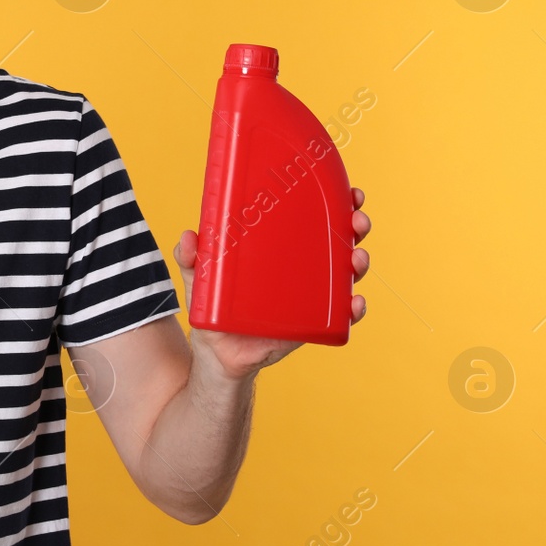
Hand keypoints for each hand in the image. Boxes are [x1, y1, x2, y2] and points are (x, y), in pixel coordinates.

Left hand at [172, 186, 371, 380]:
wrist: (217, 353)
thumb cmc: (213, 307)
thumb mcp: (199, 277)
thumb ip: (191, 258)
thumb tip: (187, 238)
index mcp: (281, 248)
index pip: (314, 219)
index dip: (337, 203)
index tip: (351, 192)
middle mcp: (302, 268)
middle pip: (338, 241)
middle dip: (355, 227)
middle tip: (357, 220)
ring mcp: (309, 296)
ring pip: (345, 275)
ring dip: (358, 263)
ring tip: (356, 258)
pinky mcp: (310, 325)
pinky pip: (340, 317)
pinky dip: (353, 309)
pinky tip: (355, 303)